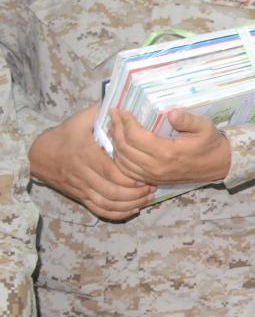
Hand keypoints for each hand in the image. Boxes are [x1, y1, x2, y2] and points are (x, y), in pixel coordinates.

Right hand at [28, 106, 153, 219]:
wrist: (40, 155)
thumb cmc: (65, 135)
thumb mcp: (81, 119)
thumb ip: (100, 111)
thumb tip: (120, 102)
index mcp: (86, 156)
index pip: (111, 173)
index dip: (130, 178)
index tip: (146, 176)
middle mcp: (84, 175)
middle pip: (113, 191)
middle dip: (136, 193)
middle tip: (152, 187)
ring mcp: (82, 188)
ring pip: (108, 204)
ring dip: (130, 204)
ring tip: (147, 198)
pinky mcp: (81, 197)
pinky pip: (100, 210)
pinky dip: (117, 213)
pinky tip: (133, 209)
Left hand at [108, 108, 230, 185]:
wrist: (218, 165)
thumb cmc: (210, 143)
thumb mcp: (204, 126)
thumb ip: (187, 120)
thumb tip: (171, 113)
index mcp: (167, 153)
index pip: (135, 137)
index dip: (125, 122)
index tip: (121, 110)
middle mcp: (156, 167)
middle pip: (124, 148)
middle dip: (115, 129)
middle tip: (113, 115)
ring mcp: (153, 176)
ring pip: (122, 162)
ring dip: (114, 143)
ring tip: (114, 127)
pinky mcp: (153, 180)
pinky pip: (127, 172)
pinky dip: (119, 159)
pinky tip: (120, 146)